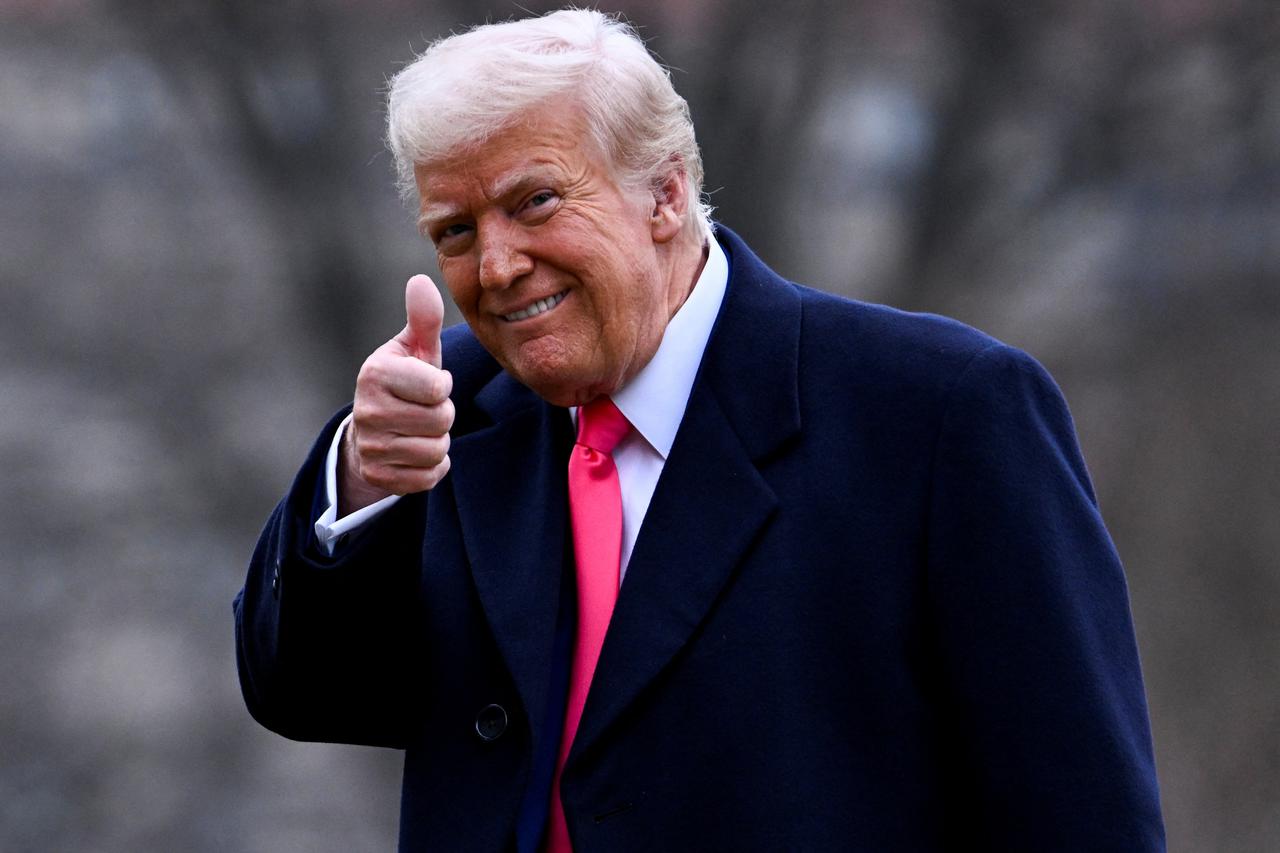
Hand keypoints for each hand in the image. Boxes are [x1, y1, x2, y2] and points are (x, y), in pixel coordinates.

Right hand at [340, 274, 454, 513]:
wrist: (372, 430)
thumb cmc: (404, 381)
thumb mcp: (413, 349)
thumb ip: (423, 319)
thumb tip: (421, 280)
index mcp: (376, 373)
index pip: (437, 388)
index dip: (442, 386)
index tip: (429, 383)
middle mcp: (367, 411)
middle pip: (441, 421)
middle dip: (442, 415)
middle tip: (424, 408)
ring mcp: (370, 447)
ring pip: (436, 451)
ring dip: (438, 441)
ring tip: (419, 429)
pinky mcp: (378, 477)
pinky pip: (429, 477)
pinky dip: (432, 467)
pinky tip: (415, 451)